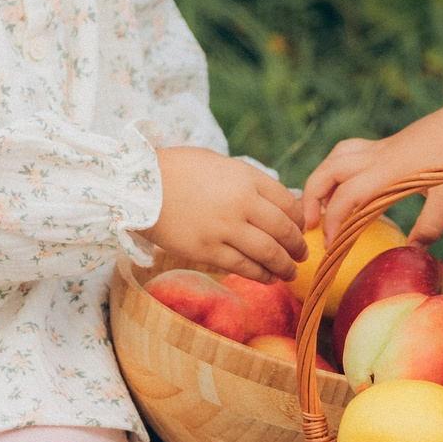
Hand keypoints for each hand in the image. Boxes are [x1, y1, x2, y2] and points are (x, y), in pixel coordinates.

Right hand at [140, 148, 305, 282]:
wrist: (139, 185)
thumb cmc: (179, 170)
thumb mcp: (220, 164)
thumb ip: (248, 181)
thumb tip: (274, 203)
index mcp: (246, 177)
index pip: (287, 202)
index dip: (298, 220)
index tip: (300, 229)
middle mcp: (241, 202)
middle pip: (283, 230)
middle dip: (297, 246)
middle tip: (303, 255)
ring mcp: (225, 228)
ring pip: (268, 253)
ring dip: (284, 266)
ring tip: (290, 272)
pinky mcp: (207, 250)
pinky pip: (243, 267)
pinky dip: (261, 275)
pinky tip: (268, 277)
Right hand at [301, 103, 442, 242]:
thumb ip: (431, 227)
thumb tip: (413, 250)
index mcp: (388, 173)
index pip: (346, 197)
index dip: (333, 223)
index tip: (331, 246)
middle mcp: (377, 157)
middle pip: (327, 172)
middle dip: (311, 198)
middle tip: (309, 225)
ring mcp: (380, 148)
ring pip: (335, 158)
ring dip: (322, 180)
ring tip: (321, 205)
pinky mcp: (387, 144)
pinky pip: (350, 151)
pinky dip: (338, 166)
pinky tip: (349, 183)